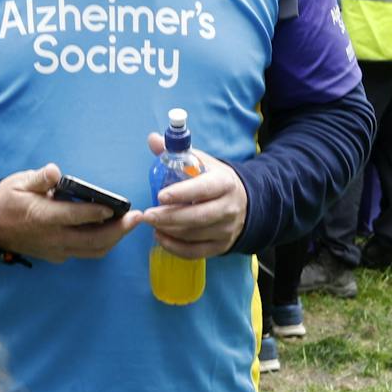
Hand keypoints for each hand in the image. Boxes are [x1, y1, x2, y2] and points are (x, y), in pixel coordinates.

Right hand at [0, 164, 140, 263]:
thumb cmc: (7, 199)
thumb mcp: (19, 182)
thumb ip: (39, 178)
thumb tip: (54, 171)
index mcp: (42, 217)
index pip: (75, 217)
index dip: (96, 213)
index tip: (115, 207)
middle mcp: (52, 238)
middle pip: (93, 240)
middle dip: (118, 231)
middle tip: (136, 217)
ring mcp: (56, 250)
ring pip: (93, 251)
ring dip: (114, 239)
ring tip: (129, 224)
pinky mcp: (57, 256)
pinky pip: (85, 253)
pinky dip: (102, 244)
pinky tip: (111, 231)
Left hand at [137, 138, 247, 259]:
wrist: (244, 203)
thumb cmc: (215, 180)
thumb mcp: (201, 162)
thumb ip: (176, 152)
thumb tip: (153, 139)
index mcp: (225, 183)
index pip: (204, 189)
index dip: (182, 193)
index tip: (161, 196)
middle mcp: (228, 207)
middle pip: (197, 217)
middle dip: (169, 217)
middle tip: (147, 215)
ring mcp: (226, 229)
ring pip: (194, 235)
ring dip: (169, 231)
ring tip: (152, 223)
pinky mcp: (221, 246)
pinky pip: (195, 252)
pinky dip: (175, 247)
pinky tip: (161, 237)